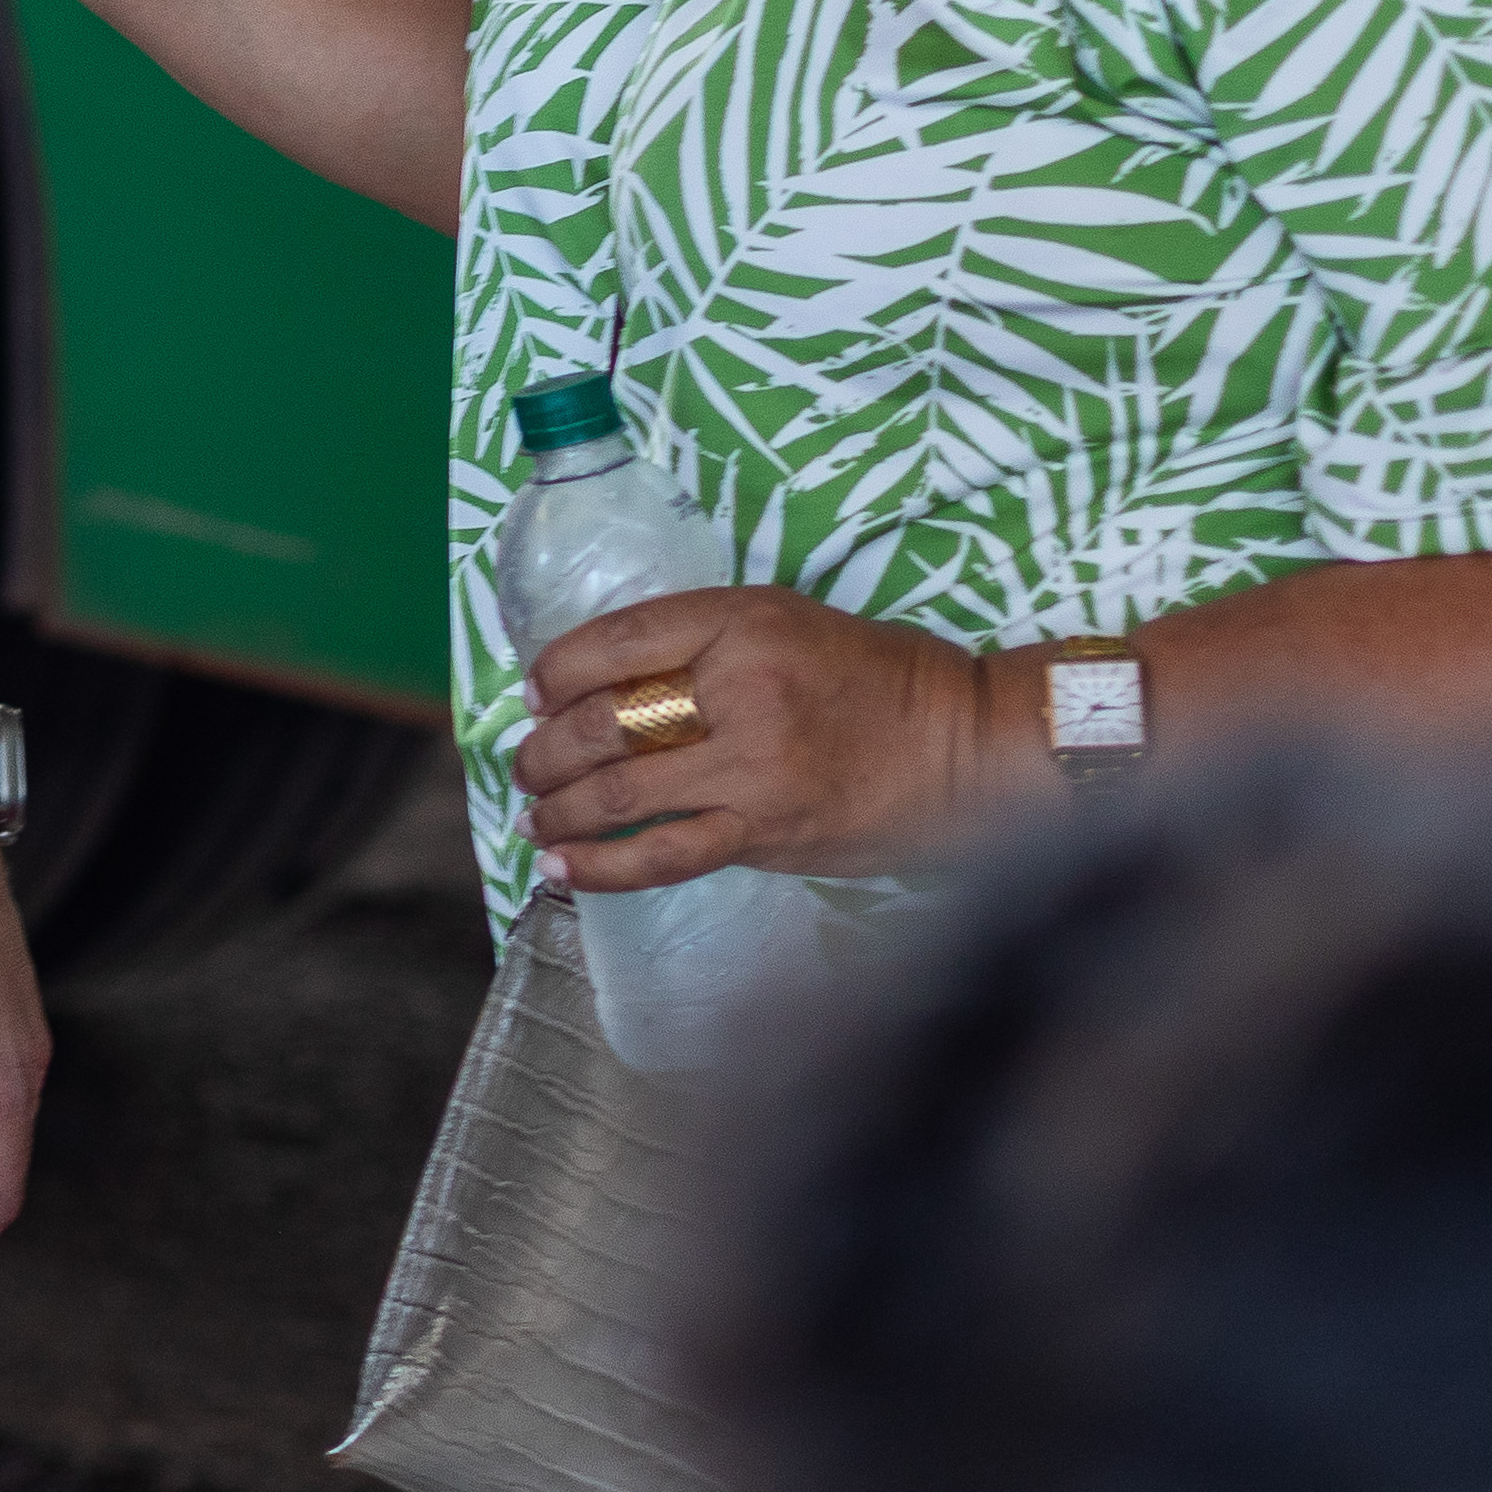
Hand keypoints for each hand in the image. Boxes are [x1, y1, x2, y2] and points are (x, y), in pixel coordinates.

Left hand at [512, 583, 994, 888]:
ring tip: (534, 815)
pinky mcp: (767, 832)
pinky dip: (603, 866)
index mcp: (743, 622)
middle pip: (605, 721)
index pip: (616, 640)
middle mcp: (743, 688)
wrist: (967, 748)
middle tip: (525, 764)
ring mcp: (754, 767)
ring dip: (559, 808)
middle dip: (545, 750)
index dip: (555, 669)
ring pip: (621, 791)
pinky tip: (563, 869)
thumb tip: (599, 686)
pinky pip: (665, 854)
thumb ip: (701, 645)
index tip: (532, 692)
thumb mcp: (786, 624)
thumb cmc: (876, 679)